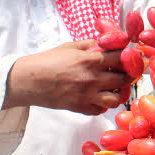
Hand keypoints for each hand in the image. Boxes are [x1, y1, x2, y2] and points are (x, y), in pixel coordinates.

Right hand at [2, 40, 129, 114]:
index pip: (122, 57)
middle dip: (126, 74)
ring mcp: (87, 96)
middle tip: (122, 72)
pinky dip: (102, 104)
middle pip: (124, 79)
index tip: (126, 56)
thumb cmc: (47, 60)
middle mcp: (92, 79)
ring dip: (117, 92)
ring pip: (116, 98)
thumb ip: (90, 45)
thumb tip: (106, 43)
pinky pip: (101, 110)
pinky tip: (97, 97)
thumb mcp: (70, 46)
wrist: (28, 80)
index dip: (127, 56)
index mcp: (90, 60)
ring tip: (111, 87)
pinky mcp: (80, 108)